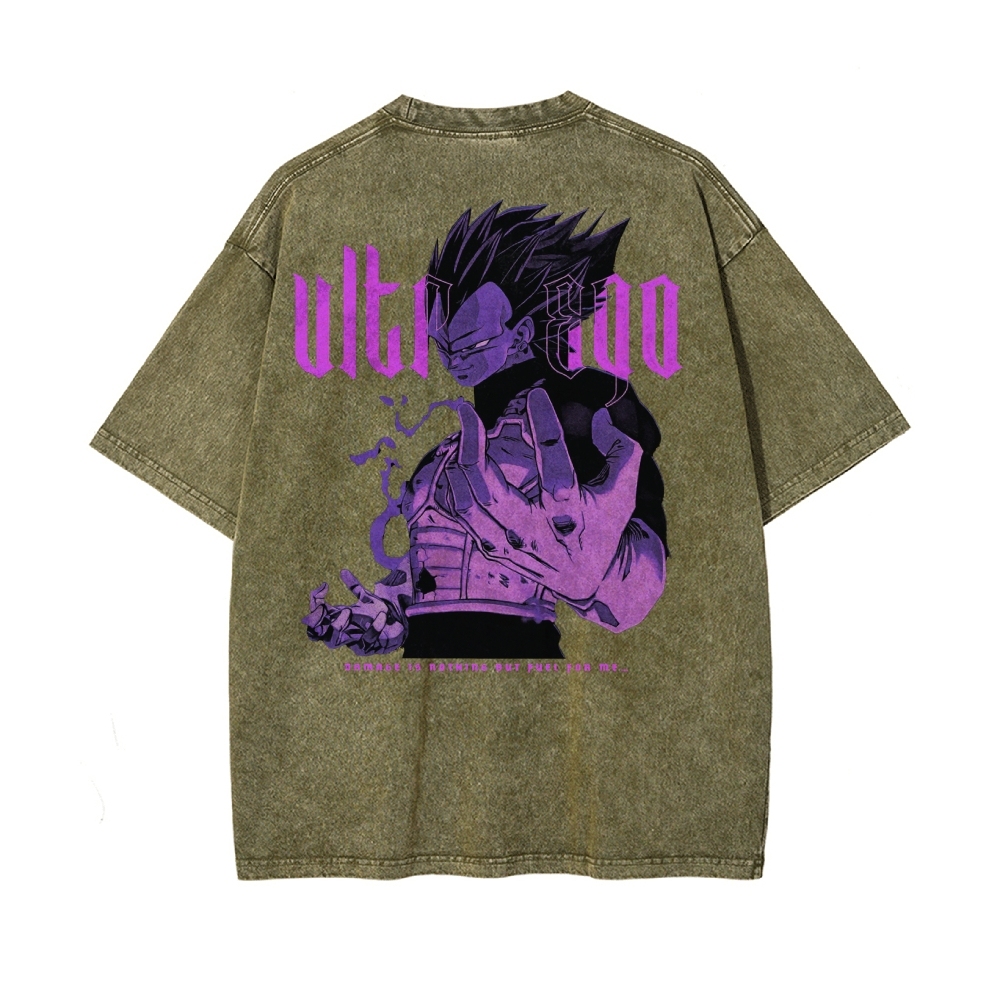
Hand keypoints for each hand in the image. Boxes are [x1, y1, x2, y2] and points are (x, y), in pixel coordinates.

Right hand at [302, 571, 405, 654]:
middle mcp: (340, 632)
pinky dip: (374, 628)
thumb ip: (354, 586)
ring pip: (334, 641)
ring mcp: (352, 642)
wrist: (396, 626)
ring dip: (337, 625)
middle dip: (317, 620)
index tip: (324, 586)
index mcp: (337, 620)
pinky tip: (382, 616)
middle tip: (325, 606)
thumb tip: (343, 571)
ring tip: (347, 611)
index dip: (315, 603)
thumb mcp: (366, 598)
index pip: (314, 616)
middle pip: (316, 634)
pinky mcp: (367, 648)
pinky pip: (366, 641)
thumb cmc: (376, 614)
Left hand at [444, 389, 641, 602]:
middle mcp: (535, 535)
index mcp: (570, 519)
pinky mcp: (493, 548)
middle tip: (468, 409)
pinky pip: (463, 514)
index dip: (546, 428)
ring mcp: (509, 545)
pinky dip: (455, 483)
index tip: (537, 395)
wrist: (585, 579)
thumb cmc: (603, 526)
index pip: (555, 469)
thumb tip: (599, 416)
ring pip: (469, 502)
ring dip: (460, 460)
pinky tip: (457, 457)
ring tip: (464, 427)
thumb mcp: (623, 492)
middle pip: (491, 492)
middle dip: (474, 447)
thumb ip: (622, 451)